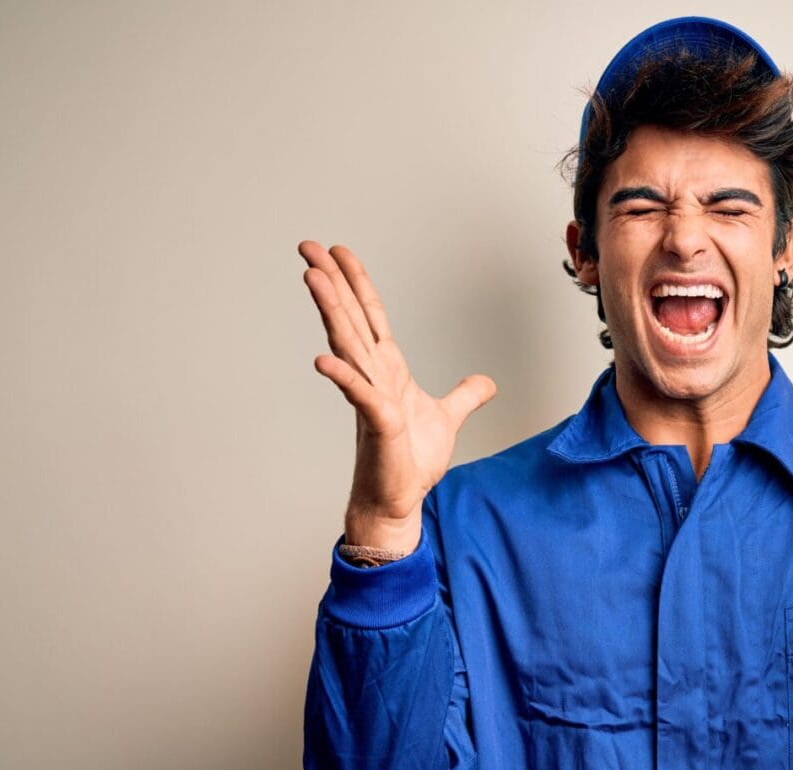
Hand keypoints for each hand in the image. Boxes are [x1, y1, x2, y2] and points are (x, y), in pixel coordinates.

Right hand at [299, 241, 496, 531]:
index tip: (338, 252)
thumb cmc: (411, 462)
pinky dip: (343, 377)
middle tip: (307, 245)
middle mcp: (374, 377)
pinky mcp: (376, 424)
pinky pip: (358, 395)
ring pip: (348, 345)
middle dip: (331, 281)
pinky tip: (324, 360)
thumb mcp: (448, 419)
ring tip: (311, 277)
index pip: (371, 316)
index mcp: (389, 370)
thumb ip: (464, 396)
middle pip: (351, 319)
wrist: (399, 501)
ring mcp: (371, 398)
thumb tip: (485, 382)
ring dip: (331, 312)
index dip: (357, 282)